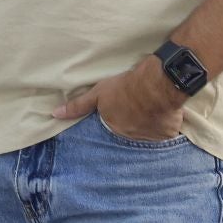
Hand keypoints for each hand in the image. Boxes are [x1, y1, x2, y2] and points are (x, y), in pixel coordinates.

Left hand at [52, 55, 184, 141]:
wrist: (154, 86)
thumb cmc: (124, 87)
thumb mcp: (97, 93)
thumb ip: (78, 106)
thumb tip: (55, 114)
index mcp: (114, 128)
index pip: (115, 125)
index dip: (120, 113)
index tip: (126, 105)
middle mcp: (131, 136)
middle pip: (132, 129)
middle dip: (135, 119)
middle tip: (140, 104)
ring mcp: (150, 137)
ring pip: (149, 130)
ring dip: (150, 122)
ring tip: (153, 106)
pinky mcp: (167, 134)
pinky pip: (166, 131)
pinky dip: (166, 124)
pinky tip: (165, 112)